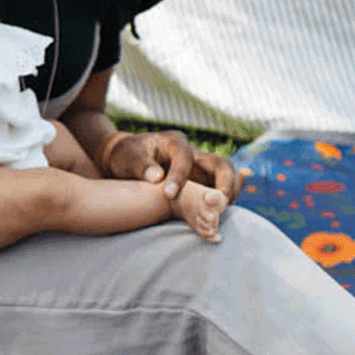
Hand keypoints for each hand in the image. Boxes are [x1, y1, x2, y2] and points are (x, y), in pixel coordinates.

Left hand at [107, 129, 244, 202]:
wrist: (127, 159)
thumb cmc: (126, 155)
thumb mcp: (127, 156)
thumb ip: (141, 165)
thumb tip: (157, 177)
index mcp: (174, 142)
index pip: (185, 157)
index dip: (179, 176)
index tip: (168, 195)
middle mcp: (193, 154)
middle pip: (220, 164)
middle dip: (224, 183)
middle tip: (215, 204)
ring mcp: (199, 168)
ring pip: (226, 176)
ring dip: (228, 193)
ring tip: (220, 212)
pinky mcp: (200, 182)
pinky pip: (219, 189)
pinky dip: (224, 199)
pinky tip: (224, 210)